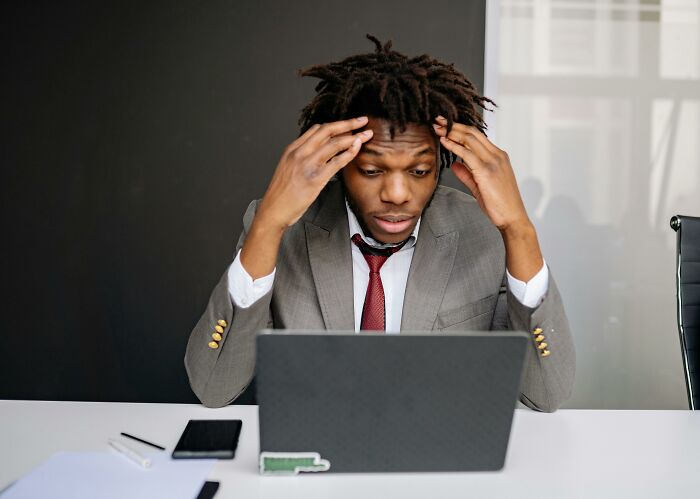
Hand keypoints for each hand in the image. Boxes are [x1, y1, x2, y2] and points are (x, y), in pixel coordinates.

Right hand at [240, 117, 372, 278]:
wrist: (273, 210)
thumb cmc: (282, 194)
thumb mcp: (288, 168)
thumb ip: (301, 158)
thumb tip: (319, 154)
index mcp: (292, 149)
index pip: (316, 129)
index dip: (335, 125)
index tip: (347, 124)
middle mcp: (299, 153)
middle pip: (327, 130)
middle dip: (348, 123)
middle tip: (362, 121)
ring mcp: (307, 165)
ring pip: (334, 143)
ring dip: (354, 137)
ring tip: (366, 134)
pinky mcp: (316, 178)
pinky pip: (337, 161)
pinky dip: (349, 153)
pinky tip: (358, 149)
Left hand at [432, 116, 528, 232]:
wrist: (512, 218)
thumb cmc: (499, 205)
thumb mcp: (480, 186)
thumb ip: (467, 174)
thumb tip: (454, 164)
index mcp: (498, 156)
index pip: (477, 136)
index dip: (460, 129)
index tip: (446, 125)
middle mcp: (497, 155)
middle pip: (473, 133)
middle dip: (454, 125)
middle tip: (439, 120)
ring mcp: (493, 162)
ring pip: (470, 139)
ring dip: (452, 132)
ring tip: (438, 127)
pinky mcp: (487, 171)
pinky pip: (467, 154)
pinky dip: (454, 146)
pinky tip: (444, 141)